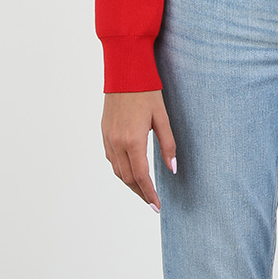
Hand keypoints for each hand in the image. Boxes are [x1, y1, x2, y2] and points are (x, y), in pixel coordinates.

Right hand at [101, 90, 176, 211]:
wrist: (125, 71)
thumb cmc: (147, 92)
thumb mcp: (162, 118)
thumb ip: (168, 145)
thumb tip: (173, 168)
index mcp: (132, 140)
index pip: (141, 176)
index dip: (149, 194)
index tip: (157, 206)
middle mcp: (117, 142)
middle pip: (127, 178)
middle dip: (140, 193)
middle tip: (152, 202)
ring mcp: (108, 138)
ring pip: (117, 171)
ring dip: (130, 183)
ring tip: (144, 190)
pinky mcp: (104, 132)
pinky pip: (111, 159)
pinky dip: (121, 170)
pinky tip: (131, 171)